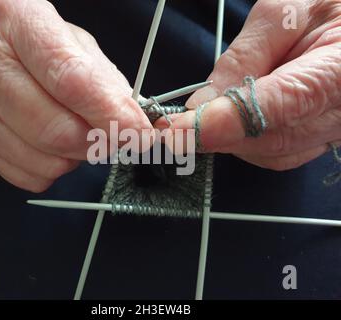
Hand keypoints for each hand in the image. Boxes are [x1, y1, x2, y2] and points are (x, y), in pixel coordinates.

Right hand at [0, 0, 151, 191]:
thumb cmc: (32, 40)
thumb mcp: (76, 43)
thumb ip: (107, 83)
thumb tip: (135, 125)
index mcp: (19, 26)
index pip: (72, 82)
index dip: (112, 115)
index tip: (139, 132)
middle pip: (59, 131)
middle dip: (100, 142)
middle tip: (114, 134)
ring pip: (48, 161)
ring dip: (78, 156)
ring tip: (78, 131)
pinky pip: (32, 176)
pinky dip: (55, 166)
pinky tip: (53, 144)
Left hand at [165, 0, 340, 170]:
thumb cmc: (329, 7)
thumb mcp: (286, 13)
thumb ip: (245, 56)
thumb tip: (204, 102)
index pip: (281, 104)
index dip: (226, 121)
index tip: (181, 129)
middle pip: (272, 139)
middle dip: (218, 133)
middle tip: (177, 125)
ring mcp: (334, 130)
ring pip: (272, 154)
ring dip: (231, 137)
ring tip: (215, 109)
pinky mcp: (321, 139)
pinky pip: (278, 153)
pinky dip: (247, 140)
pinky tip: (237, 117)